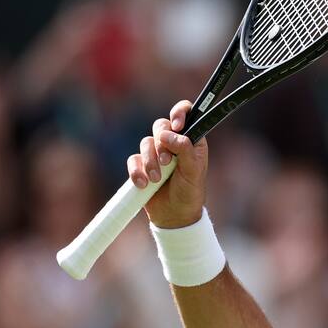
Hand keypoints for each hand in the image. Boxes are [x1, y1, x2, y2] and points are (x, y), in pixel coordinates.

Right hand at [127, 100, 208, 228]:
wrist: (174, 215)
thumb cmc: (190, 191)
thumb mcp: (194, 172)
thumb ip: (185, 150)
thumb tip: (169, 134)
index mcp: (192, 140)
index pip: (187, 113)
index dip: (180, 112)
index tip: (177, 125)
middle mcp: (173, 142)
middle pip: (161, 125)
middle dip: (162, 144)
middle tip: (167, 162)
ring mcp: (156, 153)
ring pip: (146, 142)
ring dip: (150, 161)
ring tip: (156, 179)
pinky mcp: (141, 165)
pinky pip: (133, 159)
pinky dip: (137, 171)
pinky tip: (143, 184)